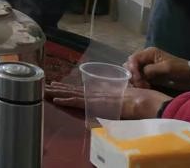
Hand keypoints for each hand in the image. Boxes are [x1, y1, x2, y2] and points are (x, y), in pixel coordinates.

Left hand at [46, 82, 171, 119]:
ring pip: (72, 94)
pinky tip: (55, 99)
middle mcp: (96, 93)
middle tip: (47, 85)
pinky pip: (77, 101)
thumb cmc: (139, 101)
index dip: (70, 88)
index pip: (82, 91)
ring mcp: (94, 97)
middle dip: (60, 88)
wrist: (144, 101)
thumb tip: (117, 104)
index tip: (59, 85)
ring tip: (45, 89)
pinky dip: (65, 100)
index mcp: (102, 93)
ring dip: (58, 92)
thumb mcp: (126, 99)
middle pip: (74, 90)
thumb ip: (119, 99)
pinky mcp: (95, 103)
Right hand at [125, 47, 189, 90]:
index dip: (132, 68)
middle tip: (139, 84)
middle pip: (131, 64)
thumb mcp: (166, 68)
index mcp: (150, 53)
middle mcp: (146, 58)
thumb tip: (139, 74)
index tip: (136, 78)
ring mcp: (148, 67)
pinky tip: (144, 87)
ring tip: (142, 86)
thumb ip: (150, 69)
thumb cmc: (180, 70)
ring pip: (134, 72)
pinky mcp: (150, 75)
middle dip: (133, 74)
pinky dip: (139, 83)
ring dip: (136, 80)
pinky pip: (140, 78)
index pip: (133, 58)